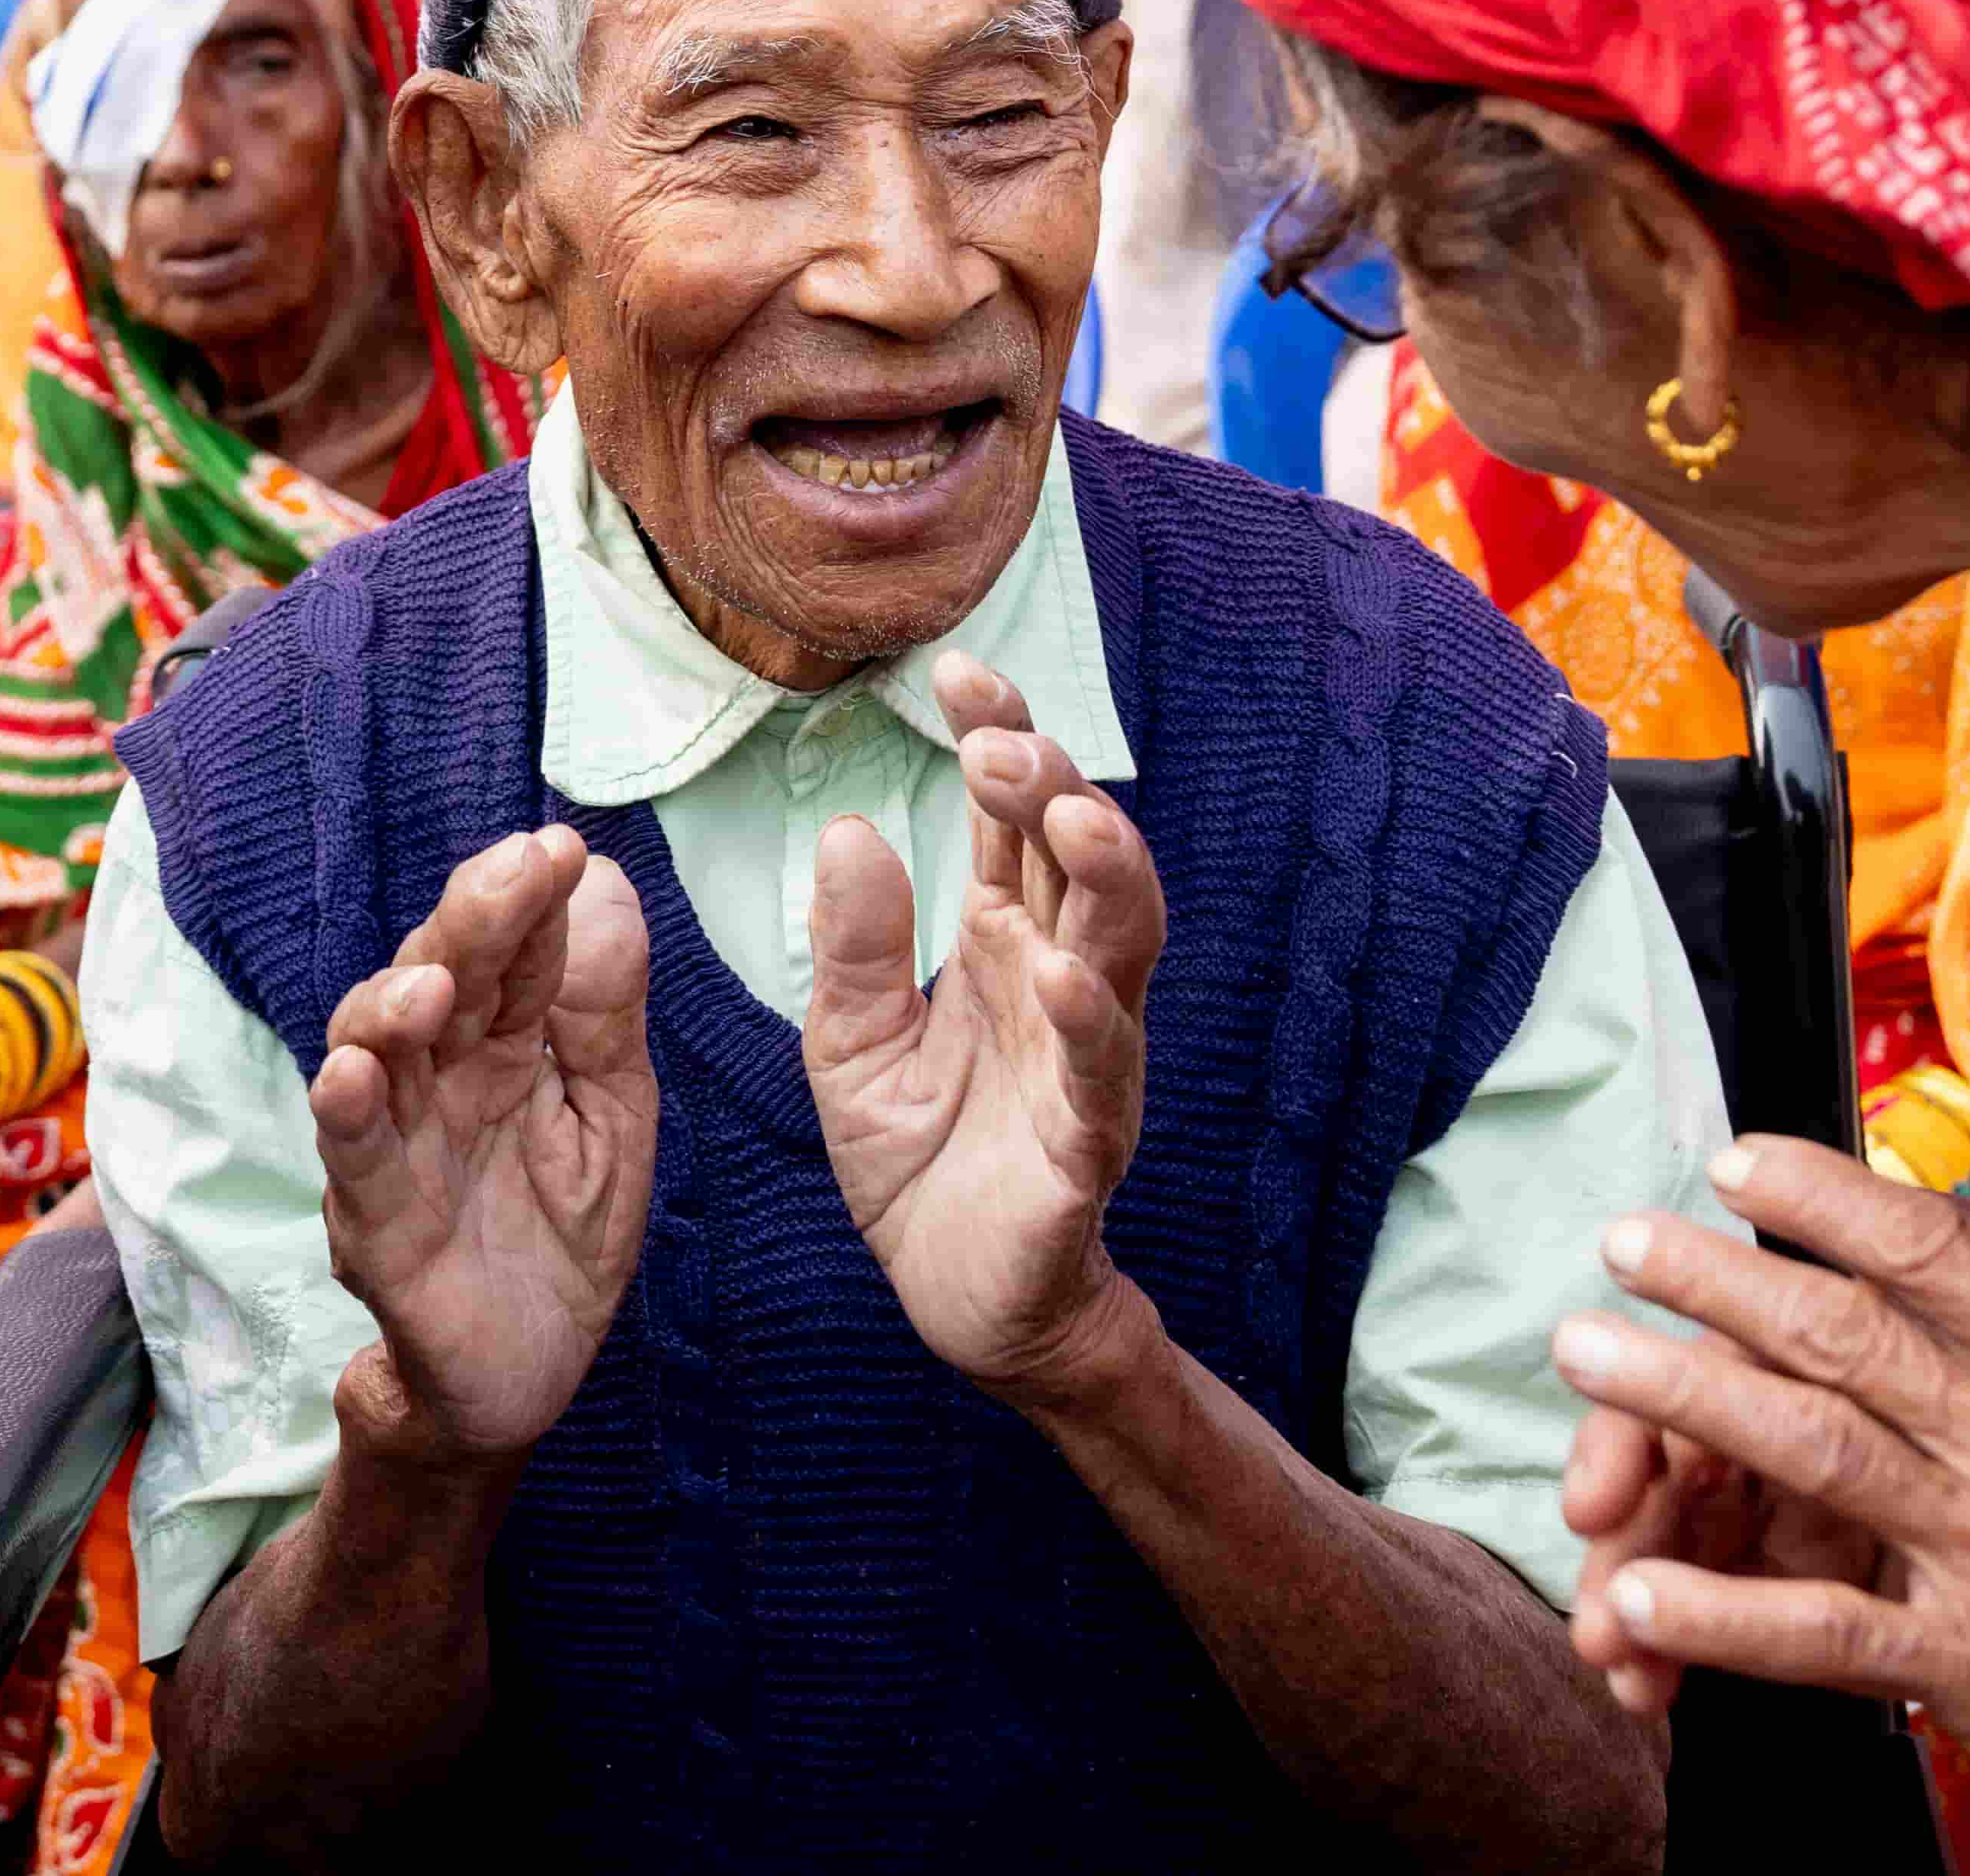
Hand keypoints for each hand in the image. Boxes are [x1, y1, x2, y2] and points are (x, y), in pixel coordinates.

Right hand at [310, 825, 654, 1463]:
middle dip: (470, 922)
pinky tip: (353, 1074)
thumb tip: (607, 884)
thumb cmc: (560, 1240)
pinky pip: (352, 1164)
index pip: (514, 954)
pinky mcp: (375, 1229)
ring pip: (374, 1053)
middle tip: (513, 872)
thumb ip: (603, 1016)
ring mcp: (398, 1147)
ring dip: (392, 1006)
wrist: (523, 1382)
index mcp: (504, 1046)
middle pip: (440, 978)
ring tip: (434, 980)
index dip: (530, 899)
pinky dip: (347, 1116)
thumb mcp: (611, 1121)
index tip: (561, 846)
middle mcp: (440, 1079)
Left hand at [799, 652, 1164, 1403]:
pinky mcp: (1086, 1145)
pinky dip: (1085, 1020)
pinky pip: (1099, 1073)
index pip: (1012, 821)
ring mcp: (1085, 1059)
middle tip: (999, 745)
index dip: (1001, 738)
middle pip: (1083, 858)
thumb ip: (853, 947)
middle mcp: (1060, 982)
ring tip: (1067, 814)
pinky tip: (1057, 975)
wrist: (960, 1300)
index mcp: (1004, 942)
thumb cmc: (921, 1157)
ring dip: (1104, 874)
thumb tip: (848, 825)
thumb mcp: (849, 1043)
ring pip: (1121, 946)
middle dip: (1054, 786)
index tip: (957, 670)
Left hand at [1554, 1139, 1969, 1875]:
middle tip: (1622, 1242)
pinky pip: (1823, 1630)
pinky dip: (1722, 1614)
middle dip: (1712, 1276)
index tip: (1733, 1161)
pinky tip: (1642, 1596)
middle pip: (1841, 1328)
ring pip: (1810, 1447)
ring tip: (1589, 1357)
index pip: (1931, 1242)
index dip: (1817, 1193)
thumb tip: (1945, 1244)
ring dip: (1683, 1396)